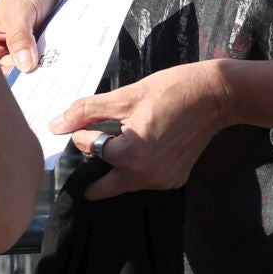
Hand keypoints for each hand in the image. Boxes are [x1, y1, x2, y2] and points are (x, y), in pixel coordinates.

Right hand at [0, 0, 74, 74]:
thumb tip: (24, 66)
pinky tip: (55, 69)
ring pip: (25, 72)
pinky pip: (39, 65)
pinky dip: (46, 67)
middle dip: (21, 78)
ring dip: (36, 74)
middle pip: (6, 74)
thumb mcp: (21, 11)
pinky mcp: (35, 53)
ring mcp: (18, 52)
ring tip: (48, 75)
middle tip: (36, 80)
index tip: (18, 84)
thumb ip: (19, 37)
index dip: (1, 77)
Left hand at [53, 60, 232, 199]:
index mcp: (130, 157)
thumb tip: (56, 125)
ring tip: (127, 136)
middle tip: (96, 143)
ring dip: (117, 164)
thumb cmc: (171, 90)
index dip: (85, 132)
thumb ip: (86, 112)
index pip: (88, 149)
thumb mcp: (125, 96)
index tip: (95, 119)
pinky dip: (139, 166)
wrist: (216, 95)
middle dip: (95, 165)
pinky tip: (148, 143)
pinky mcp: (175, 180)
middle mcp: (145, 178)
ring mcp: (162, 182)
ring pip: (124, 182)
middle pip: (102, 183)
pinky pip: (145, 179)